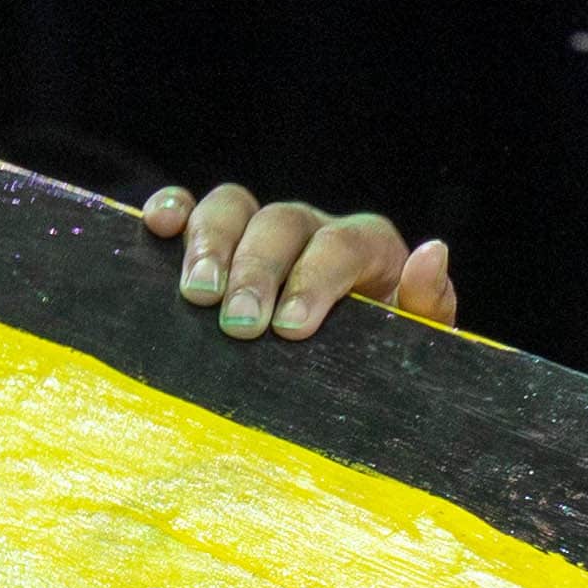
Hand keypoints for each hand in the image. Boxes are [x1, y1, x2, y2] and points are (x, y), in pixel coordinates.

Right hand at [134, 186, 456, 339]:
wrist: (347, 381)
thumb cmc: (378, 367)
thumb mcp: (413, 348)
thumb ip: (426, 306)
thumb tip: (432, 253)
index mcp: (367, 249)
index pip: (341, 244)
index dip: (313, 279)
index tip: (289, 329)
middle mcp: (312, 228)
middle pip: (281, 222)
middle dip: (256, 271)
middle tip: (237, 325)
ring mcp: (260, 231)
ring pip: (232, 206)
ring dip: (209, 244)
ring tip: (194, 295)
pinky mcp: (217, 242)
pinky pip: (190, 209)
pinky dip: (172, 211)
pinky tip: (156, 229)